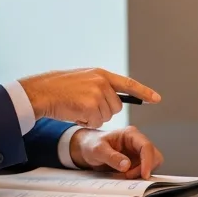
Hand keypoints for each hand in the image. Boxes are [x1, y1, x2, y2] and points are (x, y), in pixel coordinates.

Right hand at [18, 68, 159, 128]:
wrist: (41, 92)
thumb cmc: (58, 88)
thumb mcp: (83, 80)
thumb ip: (100, 86)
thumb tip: (116, 99)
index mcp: (101, 74)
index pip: (128, 83)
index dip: (144, 92)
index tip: (156, 99)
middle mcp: (102, 82)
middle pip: (116, 106)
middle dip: (103, 111)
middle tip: (84, 105)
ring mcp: (97, 93)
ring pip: (106, 116)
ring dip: (93, 117)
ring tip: (77, 107)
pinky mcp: (90, 105)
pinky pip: (96, 122)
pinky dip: (85, 122)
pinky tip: (74, 113)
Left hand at [69, 125, 163, 177]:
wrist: (86, 149)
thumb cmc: (91, 144)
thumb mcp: (97, 150)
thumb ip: (111, 157)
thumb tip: (127, 165)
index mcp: (130, 134)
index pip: (146, 146)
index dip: (148, 161)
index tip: (144, 174)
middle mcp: (137, 142)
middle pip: (154, 155)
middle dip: (145, 168)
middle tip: (128, 176)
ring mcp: (138, 152)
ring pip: (152, 164)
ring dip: (141, 173)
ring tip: (124, 176)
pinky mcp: (136, 161)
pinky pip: (144, 170)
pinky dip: (138, 175)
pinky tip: (125, 176)